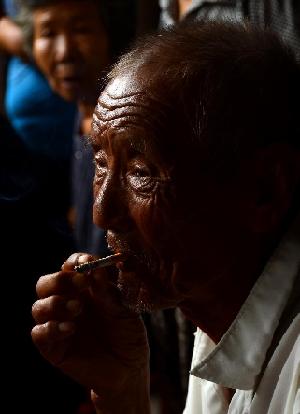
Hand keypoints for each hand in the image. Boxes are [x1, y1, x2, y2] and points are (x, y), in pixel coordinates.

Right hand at [31, 253, 149, 412]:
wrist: (130, 368)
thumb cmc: (128, 334)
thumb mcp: (124, 309)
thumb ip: (109, 292)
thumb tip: (97, 270)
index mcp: (84, 289)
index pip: (69, 267)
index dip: (74, 262)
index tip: (86, 262)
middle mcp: (67, 303)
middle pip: (46, 284)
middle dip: (58, 279)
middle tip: (80, 283)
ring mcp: (58, 325)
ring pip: (38, 307)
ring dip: (55, 303)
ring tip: (78, 308)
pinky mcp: (53, 348)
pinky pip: (40, 334)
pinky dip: (52, 328)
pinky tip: (71, 328)